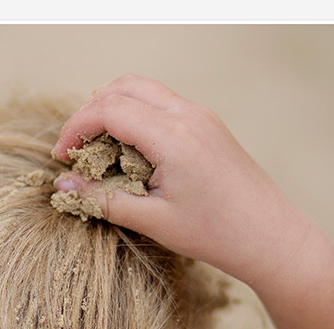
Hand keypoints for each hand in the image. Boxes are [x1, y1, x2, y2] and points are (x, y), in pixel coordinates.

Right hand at [53, 75, 310, 284]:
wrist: (270, 237)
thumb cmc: (217, 233)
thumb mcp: (153, 221)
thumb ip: (103, 200)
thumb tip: (63, 187)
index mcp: (174, 137)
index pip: (109, 109)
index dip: (76, 128)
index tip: (63, 158)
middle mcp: (189, 116)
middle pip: (123, 87)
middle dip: (91, 112)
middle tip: (77, 149)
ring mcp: (201, 117)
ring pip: (143, 91)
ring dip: (114, 111)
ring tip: (101, 151)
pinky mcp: (208, 125)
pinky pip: (162, 105)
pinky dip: (137, 117)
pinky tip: (132, 154)